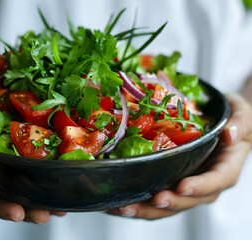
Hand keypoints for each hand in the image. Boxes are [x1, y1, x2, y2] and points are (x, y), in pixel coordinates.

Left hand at [107, 93, 251, 218]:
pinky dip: (136, 204)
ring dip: (147, 209)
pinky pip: (154, 200)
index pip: (218, 181)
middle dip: (171, 203)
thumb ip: (241, 121)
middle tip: (153, 199)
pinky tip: (116, 204)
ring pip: (169, 206)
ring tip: (125, 207)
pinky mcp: (169, 184)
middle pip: (190, 200)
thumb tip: (231, 133)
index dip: (201, 187)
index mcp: (226, 167)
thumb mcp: (241, 113)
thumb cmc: (229, 117)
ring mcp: (186, 185)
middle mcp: (206, 182)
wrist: (218, 121)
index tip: (183, 187)